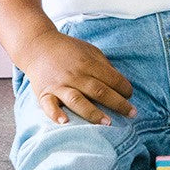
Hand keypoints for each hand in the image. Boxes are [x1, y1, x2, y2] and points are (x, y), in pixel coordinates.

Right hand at [19, 29, 135, 125]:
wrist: (39, 46)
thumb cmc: (69, 50)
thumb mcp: (90, 51)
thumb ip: (104, 66)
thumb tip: (120, 82)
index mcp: (88, 63)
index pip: (111, 78)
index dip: (124, 87)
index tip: (130, 95)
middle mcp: (74, 75)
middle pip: (98, 91)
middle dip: (117, 103)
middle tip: (131, 114)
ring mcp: (58, 85)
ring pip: (77, 100)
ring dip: (92, 113)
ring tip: (107, 123)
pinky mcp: (44, 94)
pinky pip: (49, 106)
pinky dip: (56, 114)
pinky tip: (65, 123)